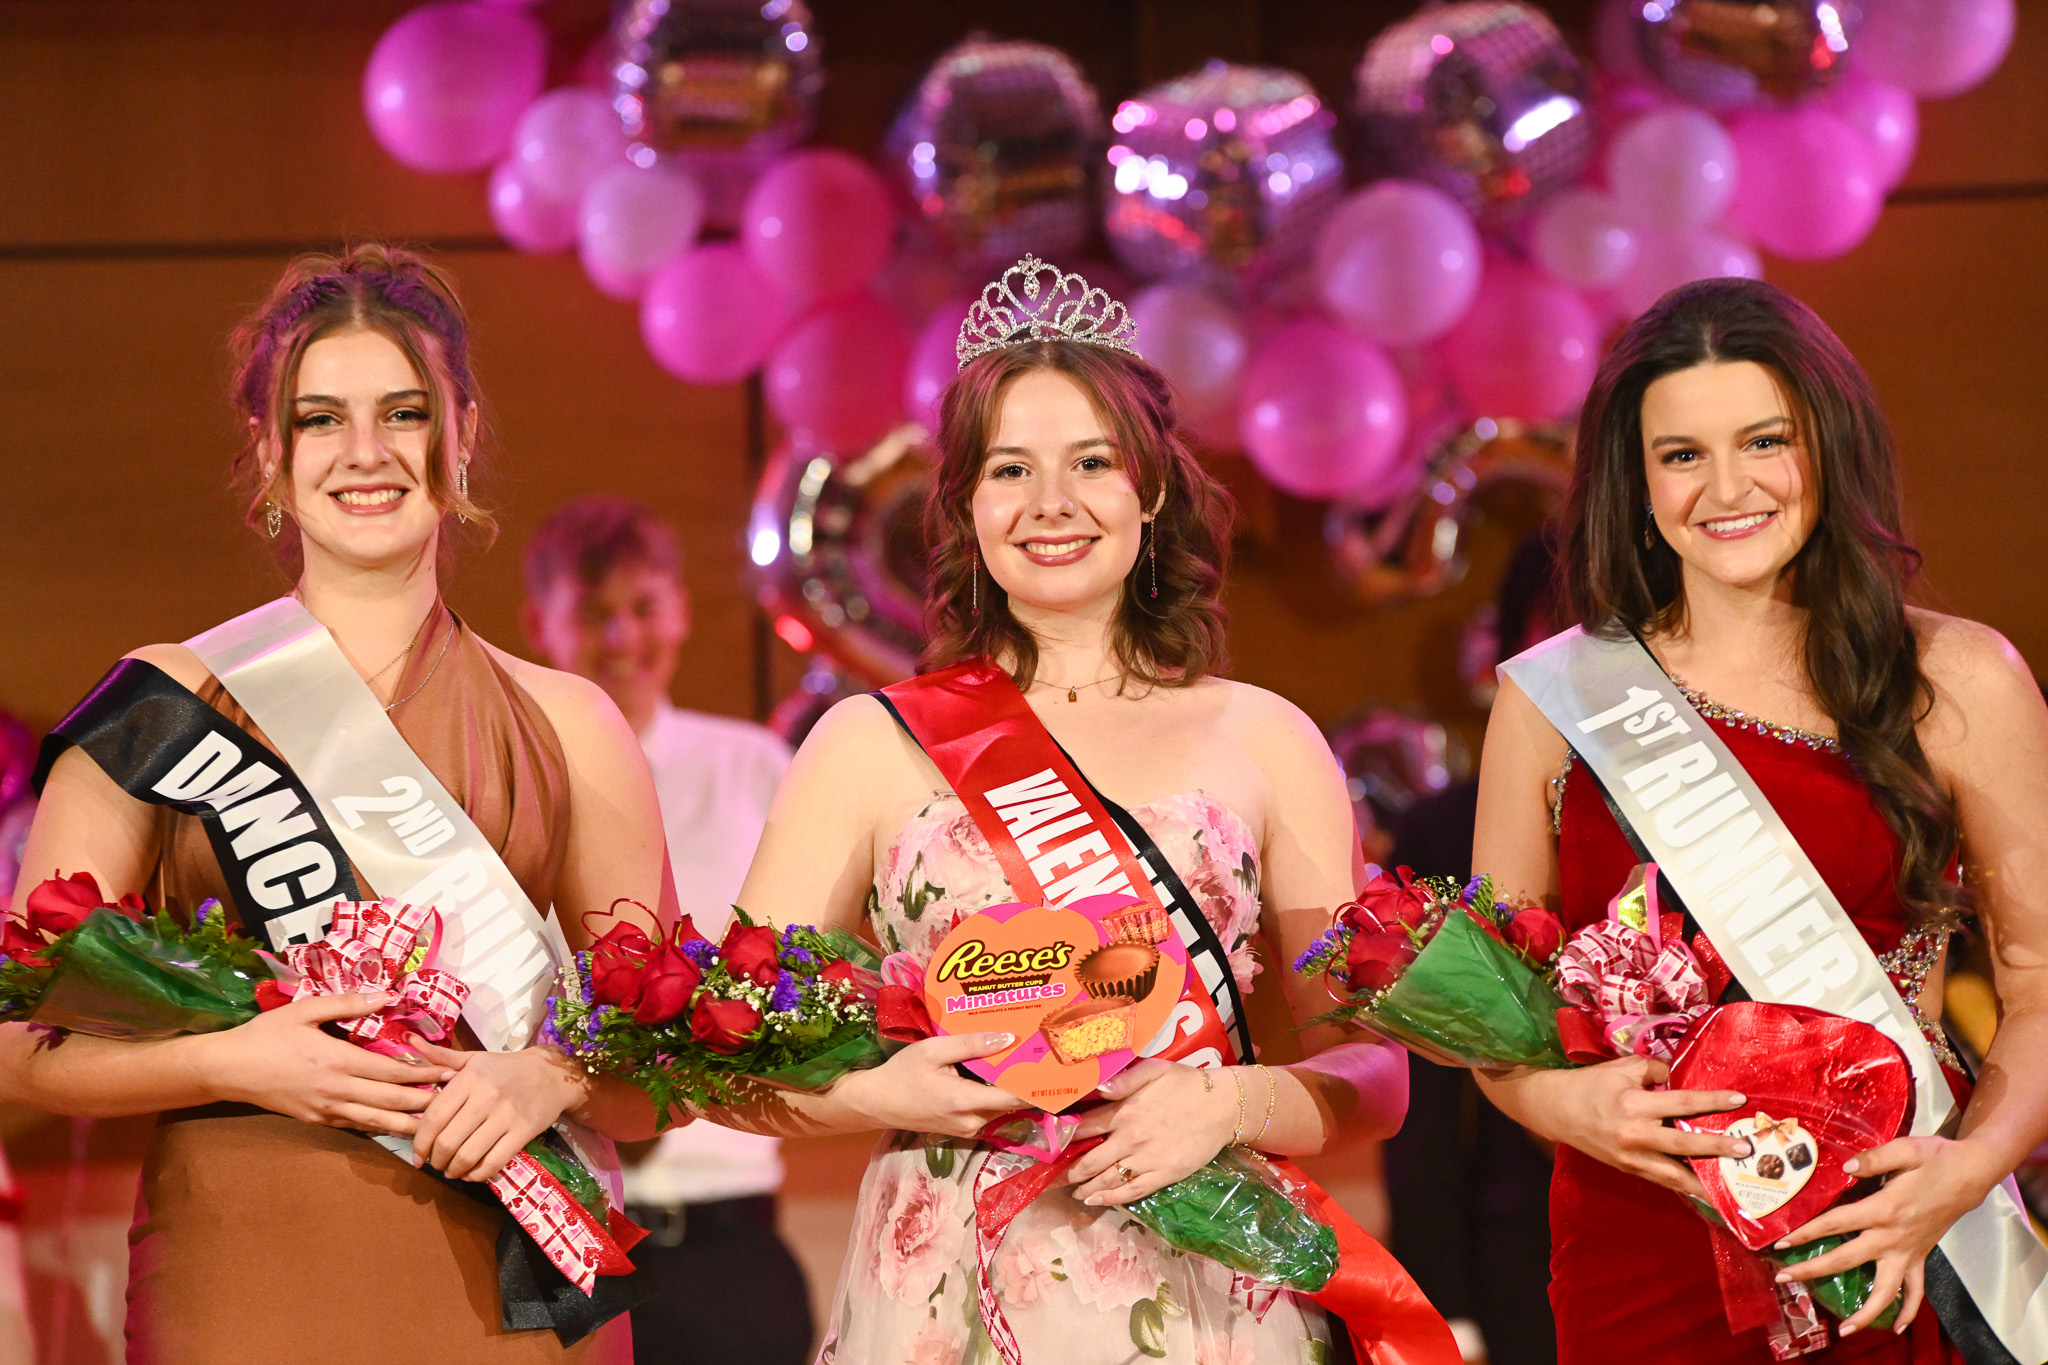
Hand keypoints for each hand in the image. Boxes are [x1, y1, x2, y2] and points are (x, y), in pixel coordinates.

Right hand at [195, 992, 451, 1135]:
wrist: (228, 1069)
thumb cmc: (266, 1035)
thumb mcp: (305, 1010)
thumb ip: (347, 1004)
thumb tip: (386, 995)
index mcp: (337, 1060)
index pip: (390, 1071)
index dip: (422, 1074)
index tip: (447, 1072)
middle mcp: (336, 1090)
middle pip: (390, 1100)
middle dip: (424, 1101)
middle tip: (453, 1100)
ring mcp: (326, 1109)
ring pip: (376, 1121)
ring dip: (408, 1122)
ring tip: (436, 1123)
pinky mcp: (317, 1121)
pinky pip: (355, 1126)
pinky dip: (379, 1127)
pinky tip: (398, 1127)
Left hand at [408, 1038, 589, 1180]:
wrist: (552, 1074)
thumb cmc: (506, 1068)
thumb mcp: (474, 1059)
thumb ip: (441, 1057)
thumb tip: (410, 1041)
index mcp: (470, 1078)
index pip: (435, 1117)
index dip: (420, 1142)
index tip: (417, 1156)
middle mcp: (487, 1096)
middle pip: (448, 1141)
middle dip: (436, 1160)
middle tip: (435, 1164)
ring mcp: (507, 1115)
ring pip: (469, 1155)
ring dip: (454, 1170)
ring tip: (451, 1171)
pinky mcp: (524, 1131)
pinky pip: (494, 1162)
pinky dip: (478, 1175)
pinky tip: (471, 1174)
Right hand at [830, 1032, 1022, 1138]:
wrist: (876, 1102)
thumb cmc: (903, 1074)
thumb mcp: (934, 1050)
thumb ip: (971, 1045)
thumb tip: (1008, 1039)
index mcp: (965, 1101)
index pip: (1014, 1098)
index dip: (1036, 1085)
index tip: (1055, 1068)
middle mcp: (972, 1121)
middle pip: (1011, 1103)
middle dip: (1025, 1081)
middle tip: (1039, 1055)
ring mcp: (968, 1129)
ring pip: (1000, 1108)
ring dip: (1010, 1088)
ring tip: (1021, 1060)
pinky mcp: (962, 1129)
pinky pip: (987, 1111)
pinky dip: (995, 1095)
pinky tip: (995, 1074)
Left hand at [1064, 1059, 1239, 1205]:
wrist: (1222, 1106)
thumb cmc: (1186, 1084)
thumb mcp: (1154, 1070)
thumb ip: (1123, 1079)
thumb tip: (1095, 1087)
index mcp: (1125, 1111)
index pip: (1086, 1127)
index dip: (1065, 1137)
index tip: (1050, 1146)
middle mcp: (1131, 1138)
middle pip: (1091, 1160)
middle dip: (1069, 1170)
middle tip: (1055, 1177)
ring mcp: (1147, 1159)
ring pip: (1107, 1179)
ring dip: (1085, 1187)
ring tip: (1073, 1191)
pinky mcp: (1163, 1174)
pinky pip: (1131, 1191)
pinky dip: (1110, 1198)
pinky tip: (1095, 1200)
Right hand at [1497, 1055, 1748, 1198]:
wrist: (1556, 1109)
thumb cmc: (1590, 1084)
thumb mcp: (1621, 1068)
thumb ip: (1655, 1071)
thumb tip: (1683, 1078)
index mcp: (1634, 1104)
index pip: (1681, 1101)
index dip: (1711, 1101)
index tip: (1738, 1099)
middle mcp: (1635, 1133)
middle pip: (1683, 1143)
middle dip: (1716, 1146)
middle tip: (1745, 1148)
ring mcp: (1632, 1156)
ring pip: (1674, 1174)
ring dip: (1704, 1180)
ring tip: (1730, 1187)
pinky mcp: (1629, 1168)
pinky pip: (1662, 1180)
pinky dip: (1684, 1186)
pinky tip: (1704, 1191)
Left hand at [1774, 1135, 2004, 1336]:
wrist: (1970, 1174)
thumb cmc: (1934, 1159)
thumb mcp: (1905, 1149)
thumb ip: (1874, 1159)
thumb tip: (1847, 1166)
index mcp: (1884, 1209)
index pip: (1835, 1224)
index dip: (1806, 1233)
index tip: (1781, 1243)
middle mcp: (1893, 1237)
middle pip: (1846, 1260)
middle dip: (1812, 1270)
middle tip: (1784, 1278)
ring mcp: (1908, 1251)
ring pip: (1885, 1291)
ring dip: (1865, 1313)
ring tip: (1845, 1330)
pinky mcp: (1921, 1257)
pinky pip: (1916, 1291)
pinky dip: (1908, 1311)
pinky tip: (1896, 1327)